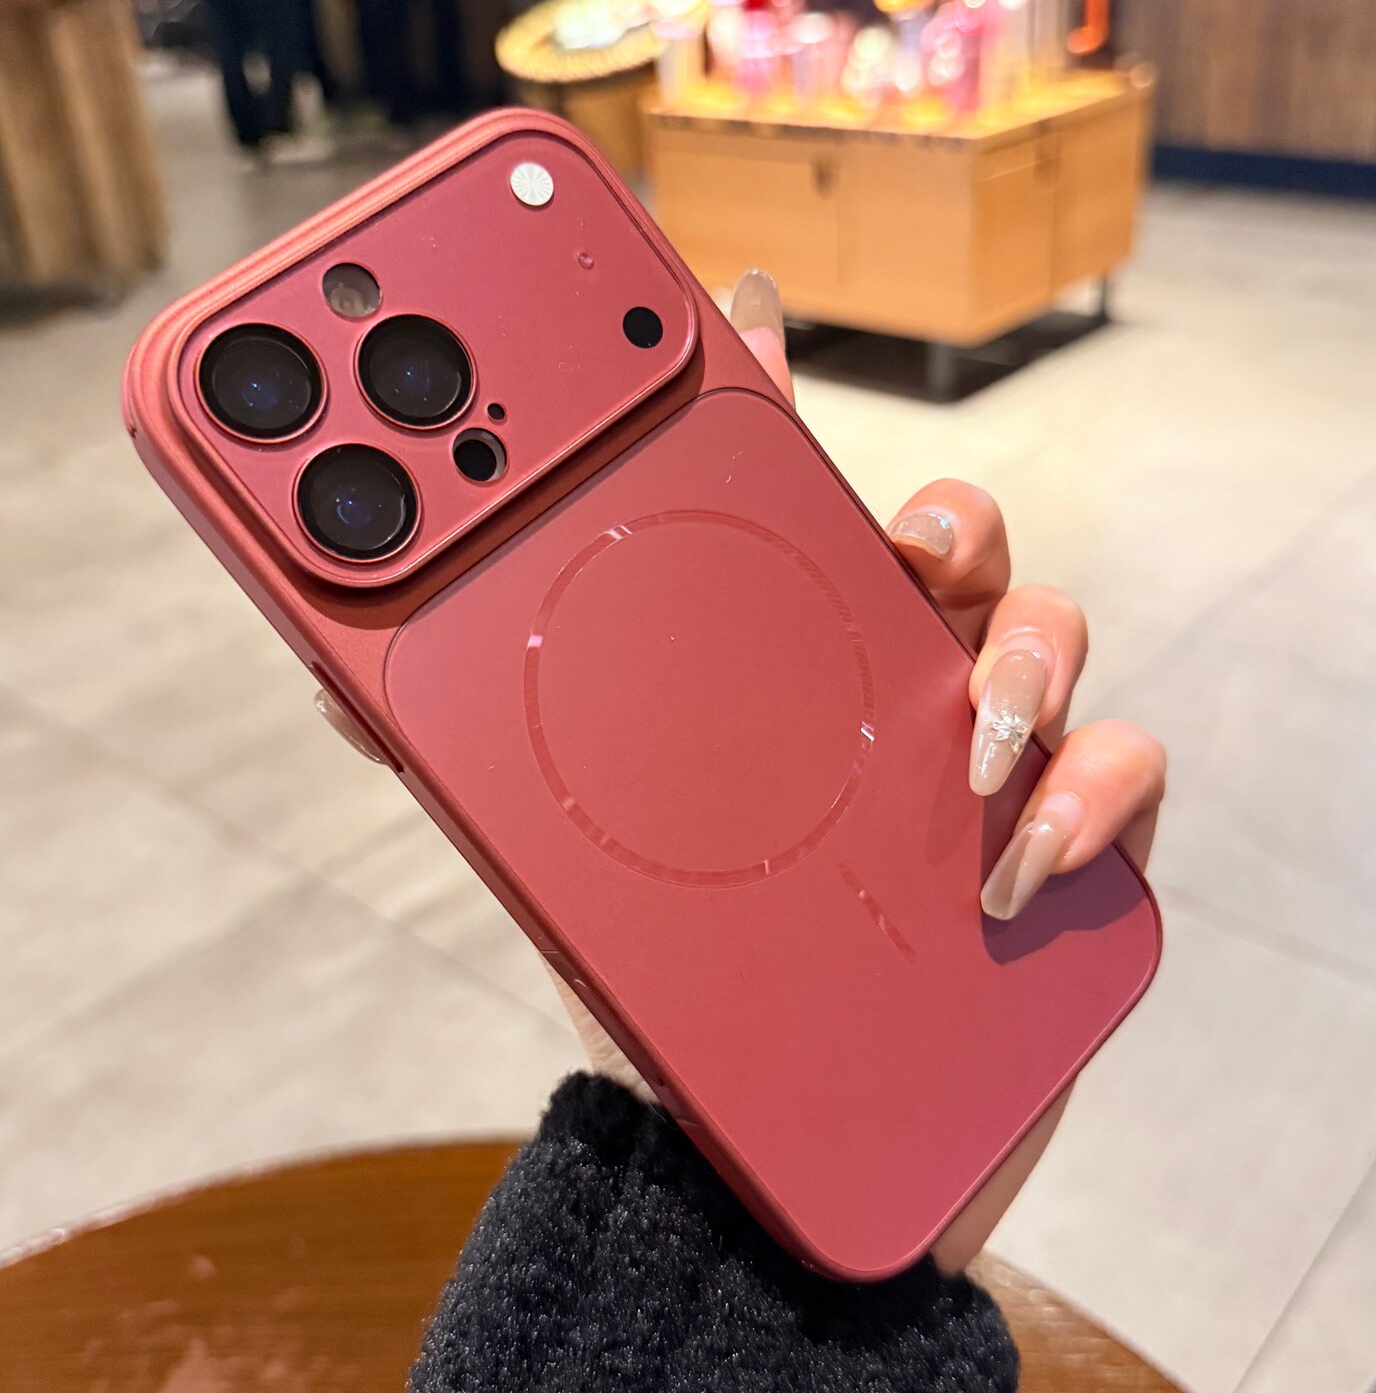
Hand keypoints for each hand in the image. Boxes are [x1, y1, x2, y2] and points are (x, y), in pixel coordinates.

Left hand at [553, 268, 1166, 1274]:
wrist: (740, 1147)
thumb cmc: (661, 977)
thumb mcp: (558, 858)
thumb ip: (462, 756)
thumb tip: (337, 669)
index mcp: (775, 664)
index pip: (782, 503)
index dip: (770, 396)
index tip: (737, 312)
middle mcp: (884, 685)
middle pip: (950, 538)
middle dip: (945, 515)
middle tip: (909, 542)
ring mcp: (980, 759)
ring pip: (1050, 631)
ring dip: (1024, 663)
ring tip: (966, 748)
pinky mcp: (1059, 846)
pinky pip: (1122, 770)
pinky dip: (1087, 793)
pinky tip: (1013, 861)